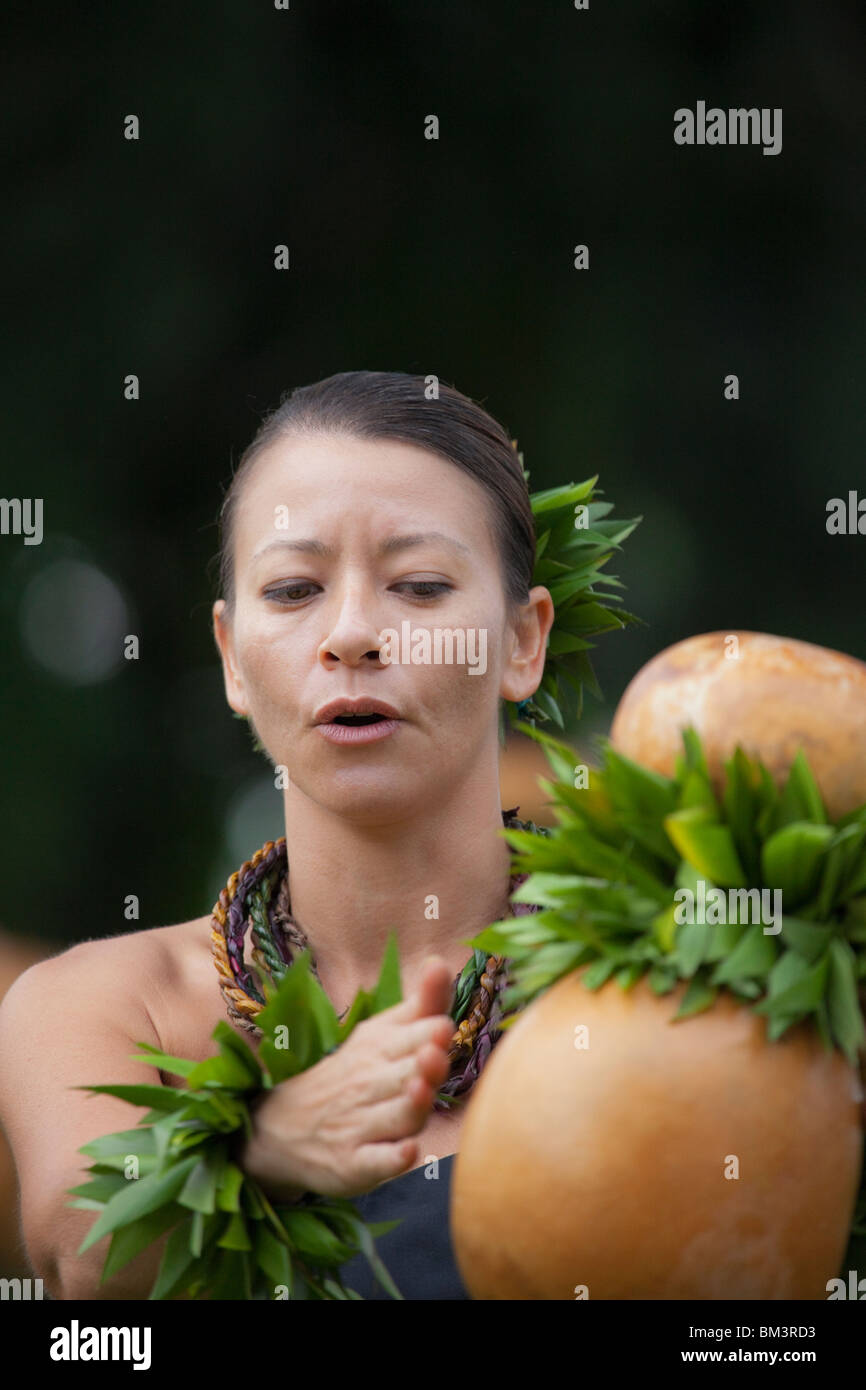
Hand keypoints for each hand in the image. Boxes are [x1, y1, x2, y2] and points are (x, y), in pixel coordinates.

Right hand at [240, 956, 454, 1198]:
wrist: (281, 1127)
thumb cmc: (352, 1074)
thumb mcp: (380, 1034)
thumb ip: (419, 1004)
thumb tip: (440, 961)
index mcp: (378, 1049)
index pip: (408, 1038)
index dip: (427, 1033)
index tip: (443, 1024)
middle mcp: (368, 1085)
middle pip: (404, 1075)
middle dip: (422, 1065)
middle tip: (435, 1051)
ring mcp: (359, 1126)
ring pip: (394, 1117)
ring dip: (410, 1105)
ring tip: (421, 1092)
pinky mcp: (352, 1165)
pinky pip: (374, 1163)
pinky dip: (390, 1160)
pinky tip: (408, 1152)